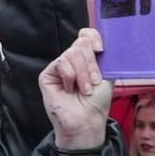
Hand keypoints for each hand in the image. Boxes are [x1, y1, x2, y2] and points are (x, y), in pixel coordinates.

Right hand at [40, 28, 111, 151]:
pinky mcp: (48, 74)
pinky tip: (70, 89)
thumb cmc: (97, 102)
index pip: (86, 35)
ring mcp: (59, 66)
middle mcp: (72, 60)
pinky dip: (70, 76)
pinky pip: (61, 63)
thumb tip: (101, 40)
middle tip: (94, 82)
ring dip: (82, 73)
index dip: (93, 37)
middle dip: (91, 64)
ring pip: (72, 52)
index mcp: (87, 58)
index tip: (100, 50)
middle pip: (81, 43)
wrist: (86, 120)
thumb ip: (104, 57)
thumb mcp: (107, 75)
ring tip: (84, 90)